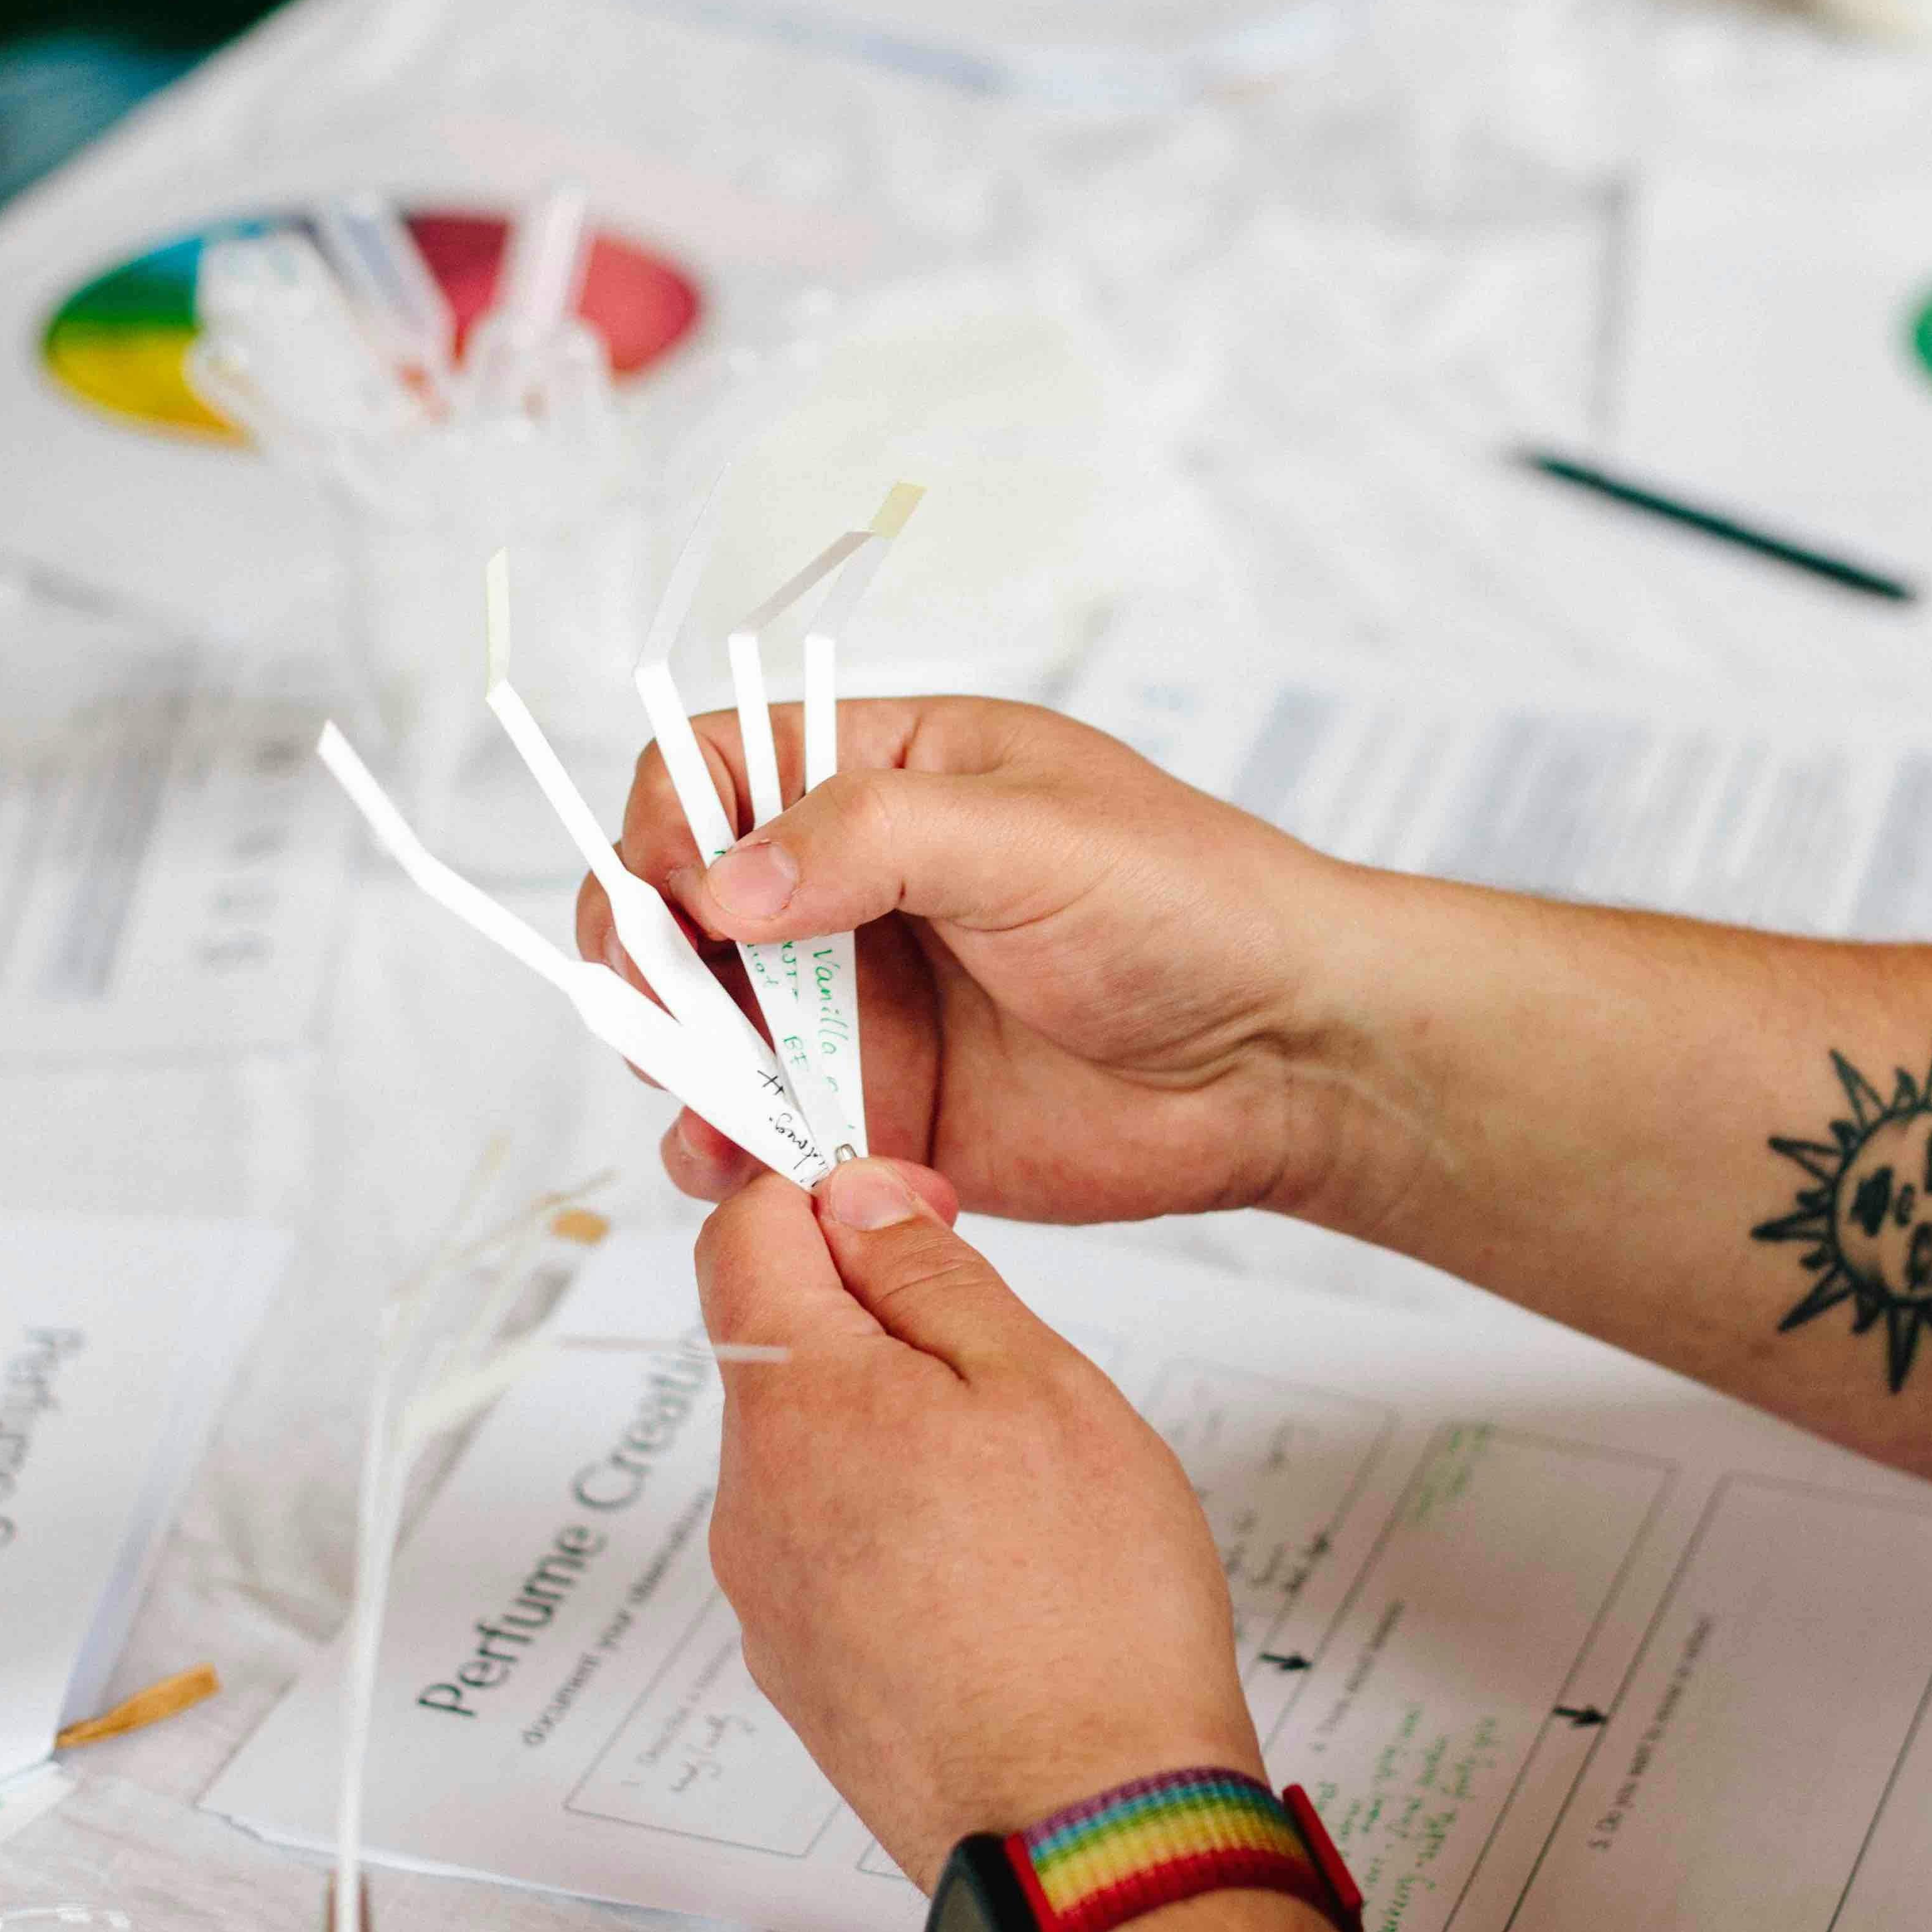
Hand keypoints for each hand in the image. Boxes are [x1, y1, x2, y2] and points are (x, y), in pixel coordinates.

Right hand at [592, 694, 1370, 1222]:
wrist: (1284, 1058)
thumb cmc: (1191, 907)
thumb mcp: (1032, 834)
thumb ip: (872, 836)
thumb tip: (727, 877)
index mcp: (886, 772)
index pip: (714, 763)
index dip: (669, 821)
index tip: (682, 893)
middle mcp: (853, 883)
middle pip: (681, 902)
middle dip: (647, 957)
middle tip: (662, 1011)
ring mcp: (859, 1000)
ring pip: (706, 1025)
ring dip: (678, 1064)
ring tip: (711, 1110)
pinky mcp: (879, 1107)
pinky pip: (764, 1128)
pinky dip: (732, 1151)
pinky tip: (748, 1167)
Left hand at [698, 1159, 1262, 1883]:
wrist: (1091, 1831)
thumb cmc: (1089, 1614)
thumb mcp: (1036, 1384)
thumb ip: (929, 1275)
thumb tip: (853, 1200)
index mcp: (795, 1404)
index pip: (743, 1233)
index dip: (827, 1192)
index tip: (913, 1208)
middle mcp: (751, 1502)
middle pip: (781, 1351)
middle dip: (878, 1328)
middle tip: (1006, 1370)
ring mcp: (769, 1601)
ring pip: (814, 1459)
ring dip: (897, 1440)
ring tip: (1020, 1499)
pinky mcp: (806, 1678)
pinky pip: (833, 1558)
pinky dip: (901, 1537)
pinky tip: (996, 1580)